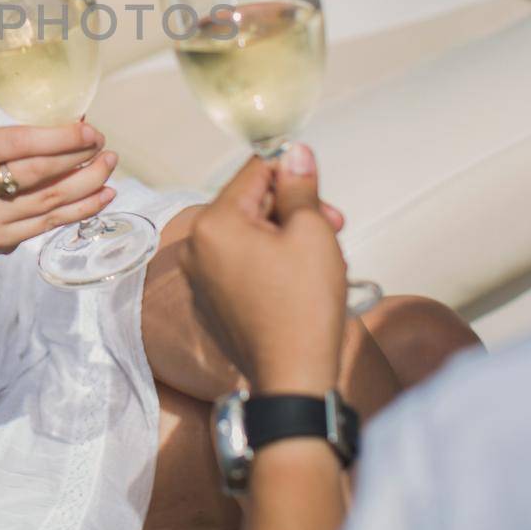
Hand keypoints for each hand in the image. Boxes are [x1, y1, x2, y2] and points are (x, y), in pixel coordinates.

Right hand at [0, 123, 117, 270]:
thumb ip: (10, 144)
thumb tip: (72, 129)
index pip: (17, 143)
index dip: (58, 137)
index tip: (88, 131)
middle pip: (37, 172)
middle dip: (78, 157)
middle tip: (103, 145)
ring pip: (50, 200)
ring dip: (88, 182)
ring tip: (109, 165)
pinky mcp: (2, 243)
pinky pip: (50, 223)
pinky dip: (81, 209)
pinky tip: (103, 195)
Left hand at [178, 144, 348, 394]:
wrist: (292, 377)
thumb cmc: (304, 304)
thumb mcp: (311, 232)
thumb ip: (299, 186)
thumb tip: (293, 152)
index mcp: (214, 223)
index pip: (253, 172)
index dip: (290, 172)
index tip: (317, 184)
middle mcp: (196, 247)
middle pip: (249, 205)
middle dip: (292, 209)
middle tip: (333, 224)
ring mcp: (200, 278)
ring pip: (248, 236)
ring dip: (286, 237)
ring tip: (323, 255)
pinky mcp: (211, 303)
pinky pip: (241, 266)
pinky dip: (270, 263)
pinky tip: (301, 277)